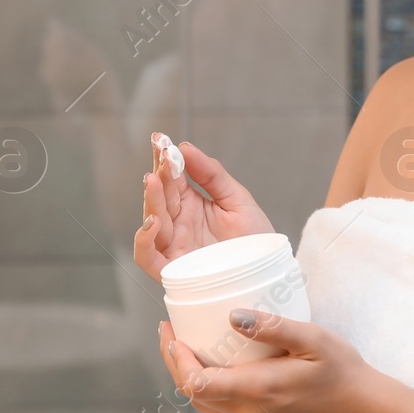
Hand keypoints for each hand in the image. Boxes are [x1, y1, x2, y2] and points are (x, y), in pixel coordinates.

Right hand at [134, 137, 273, 280]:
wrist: (269, 273)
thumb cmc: (255, 239)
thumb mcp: (237, 198)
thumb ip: (211, 174)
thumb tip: (184, 147)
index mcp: (191, 205)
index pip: (171, 178)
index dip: (163, 159)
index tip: (160, 139)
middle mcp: (178, 224)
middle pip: (159, 197)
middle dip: (158, 175)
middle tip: (163, 157)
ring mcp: (175, 247)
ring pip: (151, 222)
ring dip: (150, 200)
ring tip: (155, 180)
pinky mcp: (176, 271)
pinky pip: (148, 258)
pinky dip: (144, 241)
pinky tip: (153, 222)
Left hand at [156, 312, 395, 412]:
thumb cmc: (346, 375)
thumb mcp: (314, 340)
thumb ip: (274, 327)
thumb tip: (233, 316)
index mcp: (258, 392)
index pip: (196, 381)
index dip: (175, 357)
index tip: (171, 329)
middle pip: (192, 394)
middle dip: (174, 363)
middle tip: (171, 331)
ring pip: (205, 405)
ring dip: (188, 376)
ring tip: (184, 345)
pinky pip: (222, 411)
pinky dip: (208, 388)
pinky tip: (214, 366)